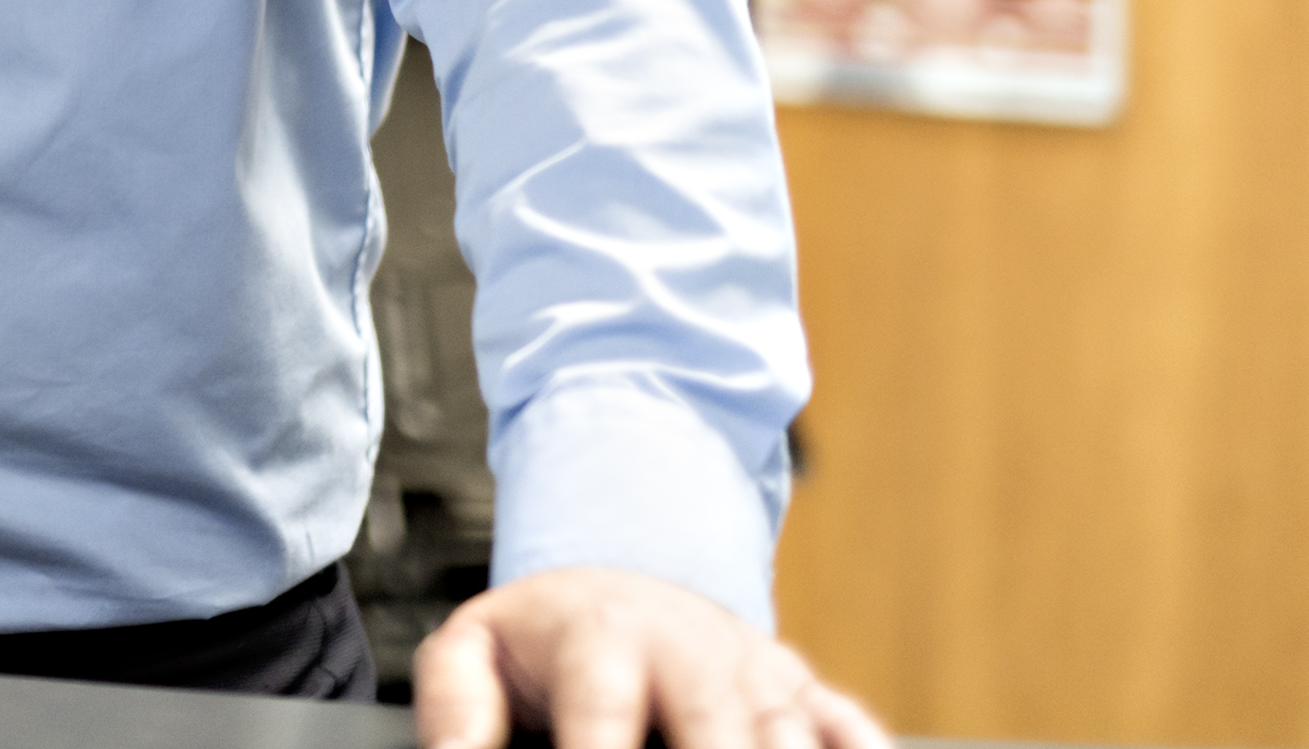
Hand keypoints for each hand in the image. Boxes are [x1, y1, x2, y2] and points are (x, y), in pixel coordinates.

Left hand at [412, 568, 889, 748]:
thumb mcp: (475, 649)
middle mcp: (691, 650)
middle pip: (716, 729)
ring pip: (790, 736)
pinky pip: (853, 733)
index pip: (600, 713)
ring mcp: (758, 673)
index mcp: (602, 633)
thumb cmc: (547, 636)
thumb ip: (455, 706)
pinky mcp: (809, 695)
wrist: (622, 575)